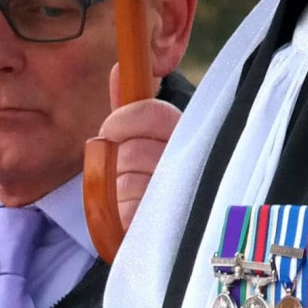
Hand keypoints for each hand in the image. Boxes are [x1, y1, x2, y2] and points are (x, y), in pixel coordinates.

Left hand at [104, 64, 182, 229]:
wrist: (162, 238)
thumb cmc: (151, 183)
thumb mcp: (141, 140)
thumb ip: (130, 107)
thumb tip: (119, 69)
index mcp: (189, 136)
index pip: (154, 113)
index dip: (126, 120)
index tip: (112, 130)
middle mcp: (195, 165)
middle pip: (132, 150)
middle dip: (118, 162)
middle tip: (126, 172)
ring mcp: (185, 198)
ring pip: (125, 181)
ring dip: (118, 191)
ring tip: (136, 199)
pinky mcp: (169, 228)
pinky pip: (126, 211)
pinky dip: (121, 214)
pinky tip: (134, 219)